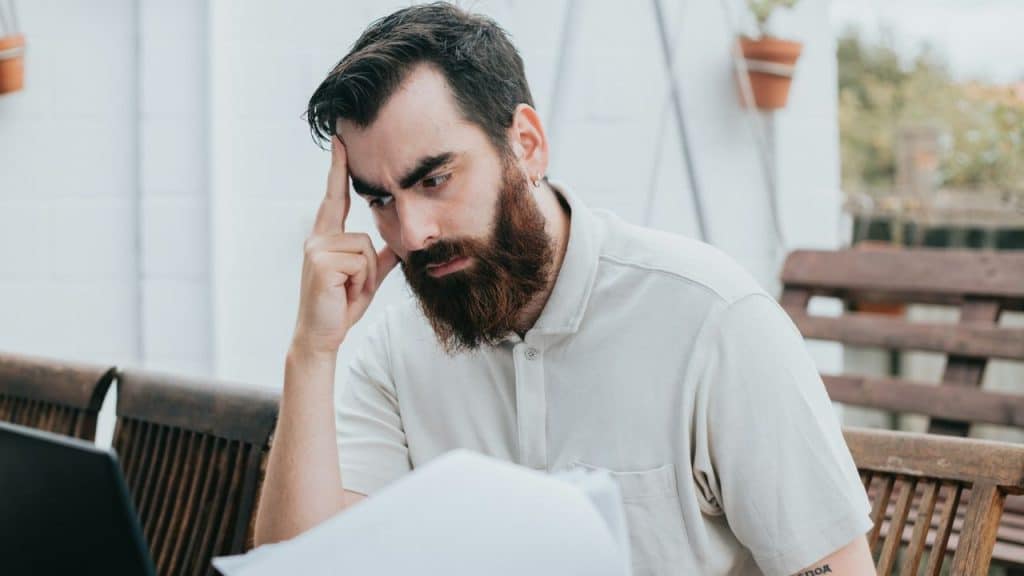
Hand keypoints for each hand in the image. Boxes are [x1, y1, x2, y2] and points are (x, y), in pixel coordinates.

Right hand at [292, 136, 398, 355]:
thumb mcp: (365, 277)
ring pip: (365, 249)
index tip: (340, 140)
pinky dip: (359, 283)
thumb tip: (398, 243)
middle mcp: (317, 238)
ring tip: (346, 292)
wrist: (322, 334)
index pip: (335, 197)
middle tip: (349, 291)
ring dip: (364, 278)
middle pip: (364, 235)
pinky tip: (342, 293)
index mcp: (326, 237)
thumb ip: (379, 257)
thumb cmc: (340, 306)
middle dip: (366, 269)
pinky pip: (360, 262)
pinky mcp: (323, 262)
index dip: (338, 169)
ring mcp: (317, 249)